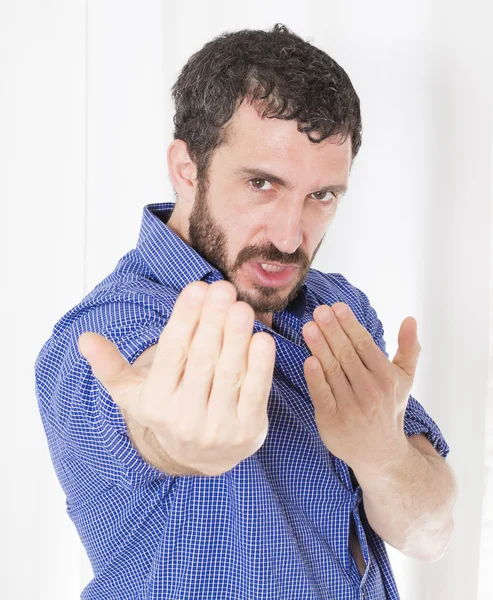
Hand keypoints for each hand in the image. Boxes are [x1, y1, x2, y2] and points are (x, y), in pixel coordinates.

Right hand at [78, 280, 275, 476]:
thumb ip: (110, 366)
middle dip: (213, 321)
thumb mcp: (134, 393)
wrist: (203, 456)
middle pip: (202, 360)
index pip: (172, 353)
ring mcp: (218, 428)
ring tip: (242, 307)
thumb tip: (84, 338)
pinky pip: (255, 393)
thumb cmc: (168, 410)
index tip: (196, 287)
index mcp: (156, 403)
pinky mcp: (247, 432)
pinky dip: (261, 366)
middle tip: (223, 289)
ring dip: (237, 337)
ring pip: (230, 374)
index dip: (185, 319)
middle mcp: (185, 418)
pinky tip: (263, 338)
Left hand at [301, 302, 419, 470]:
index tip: (337, 307)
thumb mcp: (404, 380)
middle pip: (347, 355)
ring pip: (333, 371)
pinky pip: (322, 395)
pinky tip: (308, 360)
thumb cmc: (388, 409)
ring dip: (320, 348)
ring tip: (308, 327)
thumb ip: (408, 349)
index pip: (365, 345)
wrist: (380, 453)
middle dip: (332, 331)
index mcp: (386, 378)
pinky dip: (315, 378)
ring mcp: (351, 407)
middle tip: (319, 311)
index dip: (350, 325)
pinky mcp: (332, 421)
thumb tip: (410, 319)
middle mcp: (371, 392)